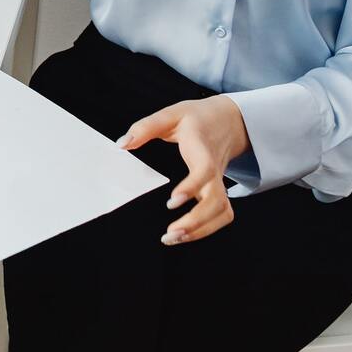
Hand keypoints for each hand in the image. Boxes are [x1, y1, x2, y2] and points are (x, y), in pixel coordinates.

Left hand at [117, 95, 250, 245]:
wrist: (229, 120)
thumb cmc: (197, 118)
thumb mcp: (171, 114)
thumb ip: (146, 127)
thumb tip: (122, 144)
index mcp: (202, 148)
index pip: (204, 170)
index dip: (192, 187)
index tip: (172, 201)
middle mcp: (215, 169)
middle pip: (217, 200)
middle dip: (197, 221)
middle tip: (170, 233)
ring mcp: (220, 181)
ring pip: (222, 211)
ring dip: (201, 229)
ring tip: (174, 238)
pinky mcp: (219, 190)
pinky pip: (221, 215)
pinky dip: (207, 228)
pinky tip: (186, 234)